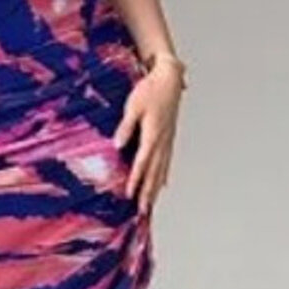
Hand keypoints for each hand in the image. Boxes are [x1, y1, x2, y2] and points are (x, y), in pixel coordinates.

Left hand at [112, 62, 182, 215]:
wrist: (171, 78)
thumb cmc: (151, 89)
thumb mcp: (134, 105)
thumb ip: (126, 126)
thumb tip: (117, 144)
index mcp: (153, 133)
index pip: (143, 161)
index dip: (136, 179)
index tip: (130, 194)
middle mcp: (162, 140)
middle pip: (154, 171)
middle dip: (147, 191)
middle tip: (142, 210)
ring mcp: (168, 139)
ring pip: (162, 168)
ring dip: (156, 187)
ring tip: (151, 203)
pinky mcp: (170, 136)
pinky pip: (167, 160)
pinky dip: (164, 174)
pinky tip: (163, 184)